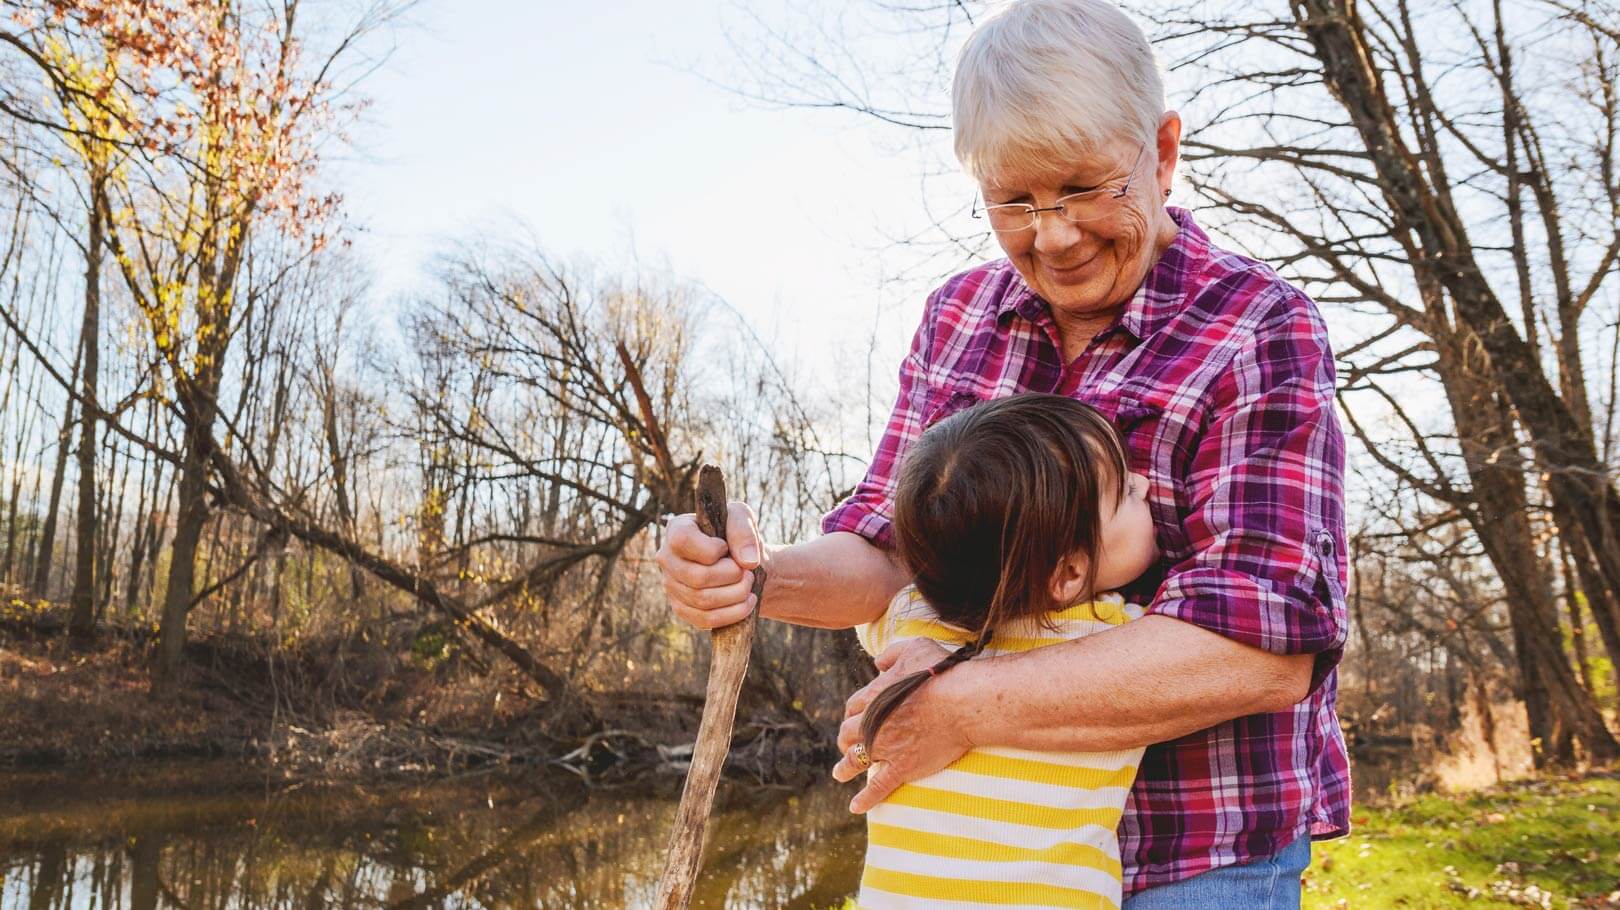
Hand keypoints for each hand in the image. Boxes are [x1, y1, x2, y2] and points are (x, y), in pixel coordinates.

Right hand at [656, 500, 762, 629]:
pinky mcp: (681, 608)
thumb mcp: (743, 519)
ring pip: (702, 600)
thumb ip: (744, 532)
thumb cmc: (736, 536)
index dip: (711, 549)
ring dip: (735, 595)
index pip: (683, 541)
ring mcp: (671, 585)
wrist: (739, 561)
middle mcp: (667, 558)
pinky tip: (746, 602)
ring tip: (749, 584)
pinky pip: (705, 619)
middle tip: (748, 571)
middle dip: (732, 576)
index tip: (726, 548)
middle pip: (697, 576)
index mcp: (676, 529)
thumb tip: (747, 562)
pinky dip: (732, 613)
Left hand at [832, 638, 975, 813]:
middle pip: (848, 733)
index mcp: (873, 696)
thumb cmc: (941, 673)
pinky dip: (865, 798)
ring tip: (840, 773)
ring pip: (855, 760)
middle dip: (845, 739)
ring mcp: (886, 748)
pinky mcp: (902, 767)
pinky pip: (878, 787)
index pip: (853, 707)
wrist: (961, 702)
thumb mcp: (914, 648)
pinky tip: (855, 807)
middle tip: (847, 744)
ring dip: (844, 767)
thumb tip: (877, 662)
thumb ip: (891, 654)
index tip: (856, 717)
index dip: (853, 713)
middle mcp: (872, 724)